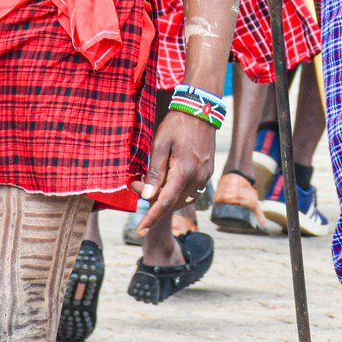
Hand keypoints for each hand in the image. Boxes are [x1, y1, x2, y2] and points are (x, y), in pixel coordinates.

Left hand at [138, 110, 215, 236]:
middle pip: (172, 203)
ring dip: (164, 198)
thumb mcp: (160, 145)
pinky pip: (191, 192)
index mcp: (183, 172)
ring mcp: (204, 177)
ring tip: (148, 183)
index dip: (151, 218)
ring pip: (182, 200)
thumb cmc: (177, 125)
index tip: (140, 230)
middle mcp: (197, 178)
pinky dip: (176, 193)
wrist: (201, 111)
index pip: (164, 203)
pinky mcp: (207, 173)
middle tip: (134, 184)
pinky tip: (166, 183)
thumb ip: (155, 173)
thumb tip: (147, 197)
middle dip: (152, 201)